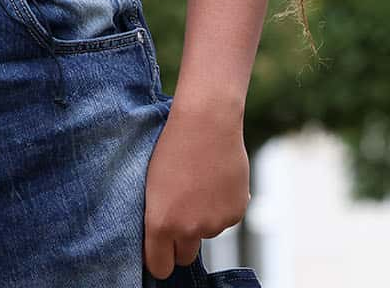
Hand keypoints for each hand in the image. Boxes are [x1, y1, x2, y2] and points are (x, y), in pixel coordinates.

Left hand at [143, 95, 249, 279]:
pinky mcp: (236, 213)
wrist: (206, 122)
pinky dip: (223, 206)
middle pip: (185, 257)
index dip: (160, 259)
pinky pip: (226, 219)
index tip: (162, 250)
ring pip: (208, 233)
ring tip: (201, 184)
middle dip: (182, 242)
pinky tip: (217, 181)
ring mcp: (215, 223)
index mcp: (160, 224)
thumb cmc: (173, 148)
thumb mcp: (152, 186)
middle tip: (182, 214)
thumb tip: (164, 239)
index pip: (159, 266)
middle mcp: (189, 230)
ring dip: (205, 219)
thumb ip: (158, 218)